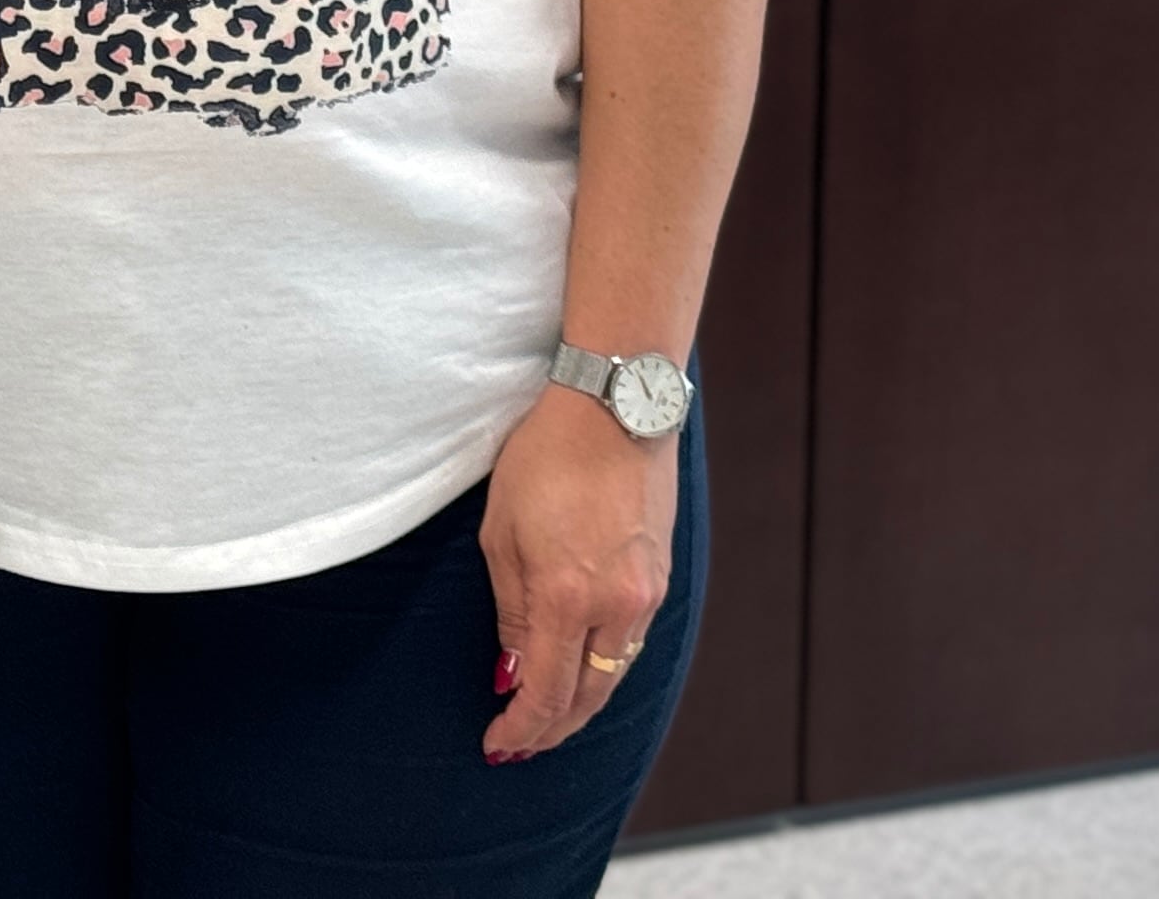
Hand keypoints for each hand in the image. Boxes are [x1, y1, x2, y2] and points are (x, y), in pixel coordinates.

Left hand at [476, 384, 676, 760]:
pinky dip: (603, 669)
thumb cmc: (544, 461)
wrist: (616, 411)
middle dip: (552, 729)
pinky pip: (629, 644)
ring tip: (546, 720)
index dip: (523, 726)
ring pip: (613, 675)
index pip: (548, 691)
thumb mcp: (502, 534)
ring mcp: (648, 596)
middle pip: (588, 697)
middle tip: (520, 746)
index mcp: (569, 596)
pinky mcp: (661, 581)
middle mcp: (619, 607)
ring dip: (579, 704)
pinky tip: (581, 672)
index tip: (498, 744)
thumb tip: (512, 673)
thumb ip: (511, 612)